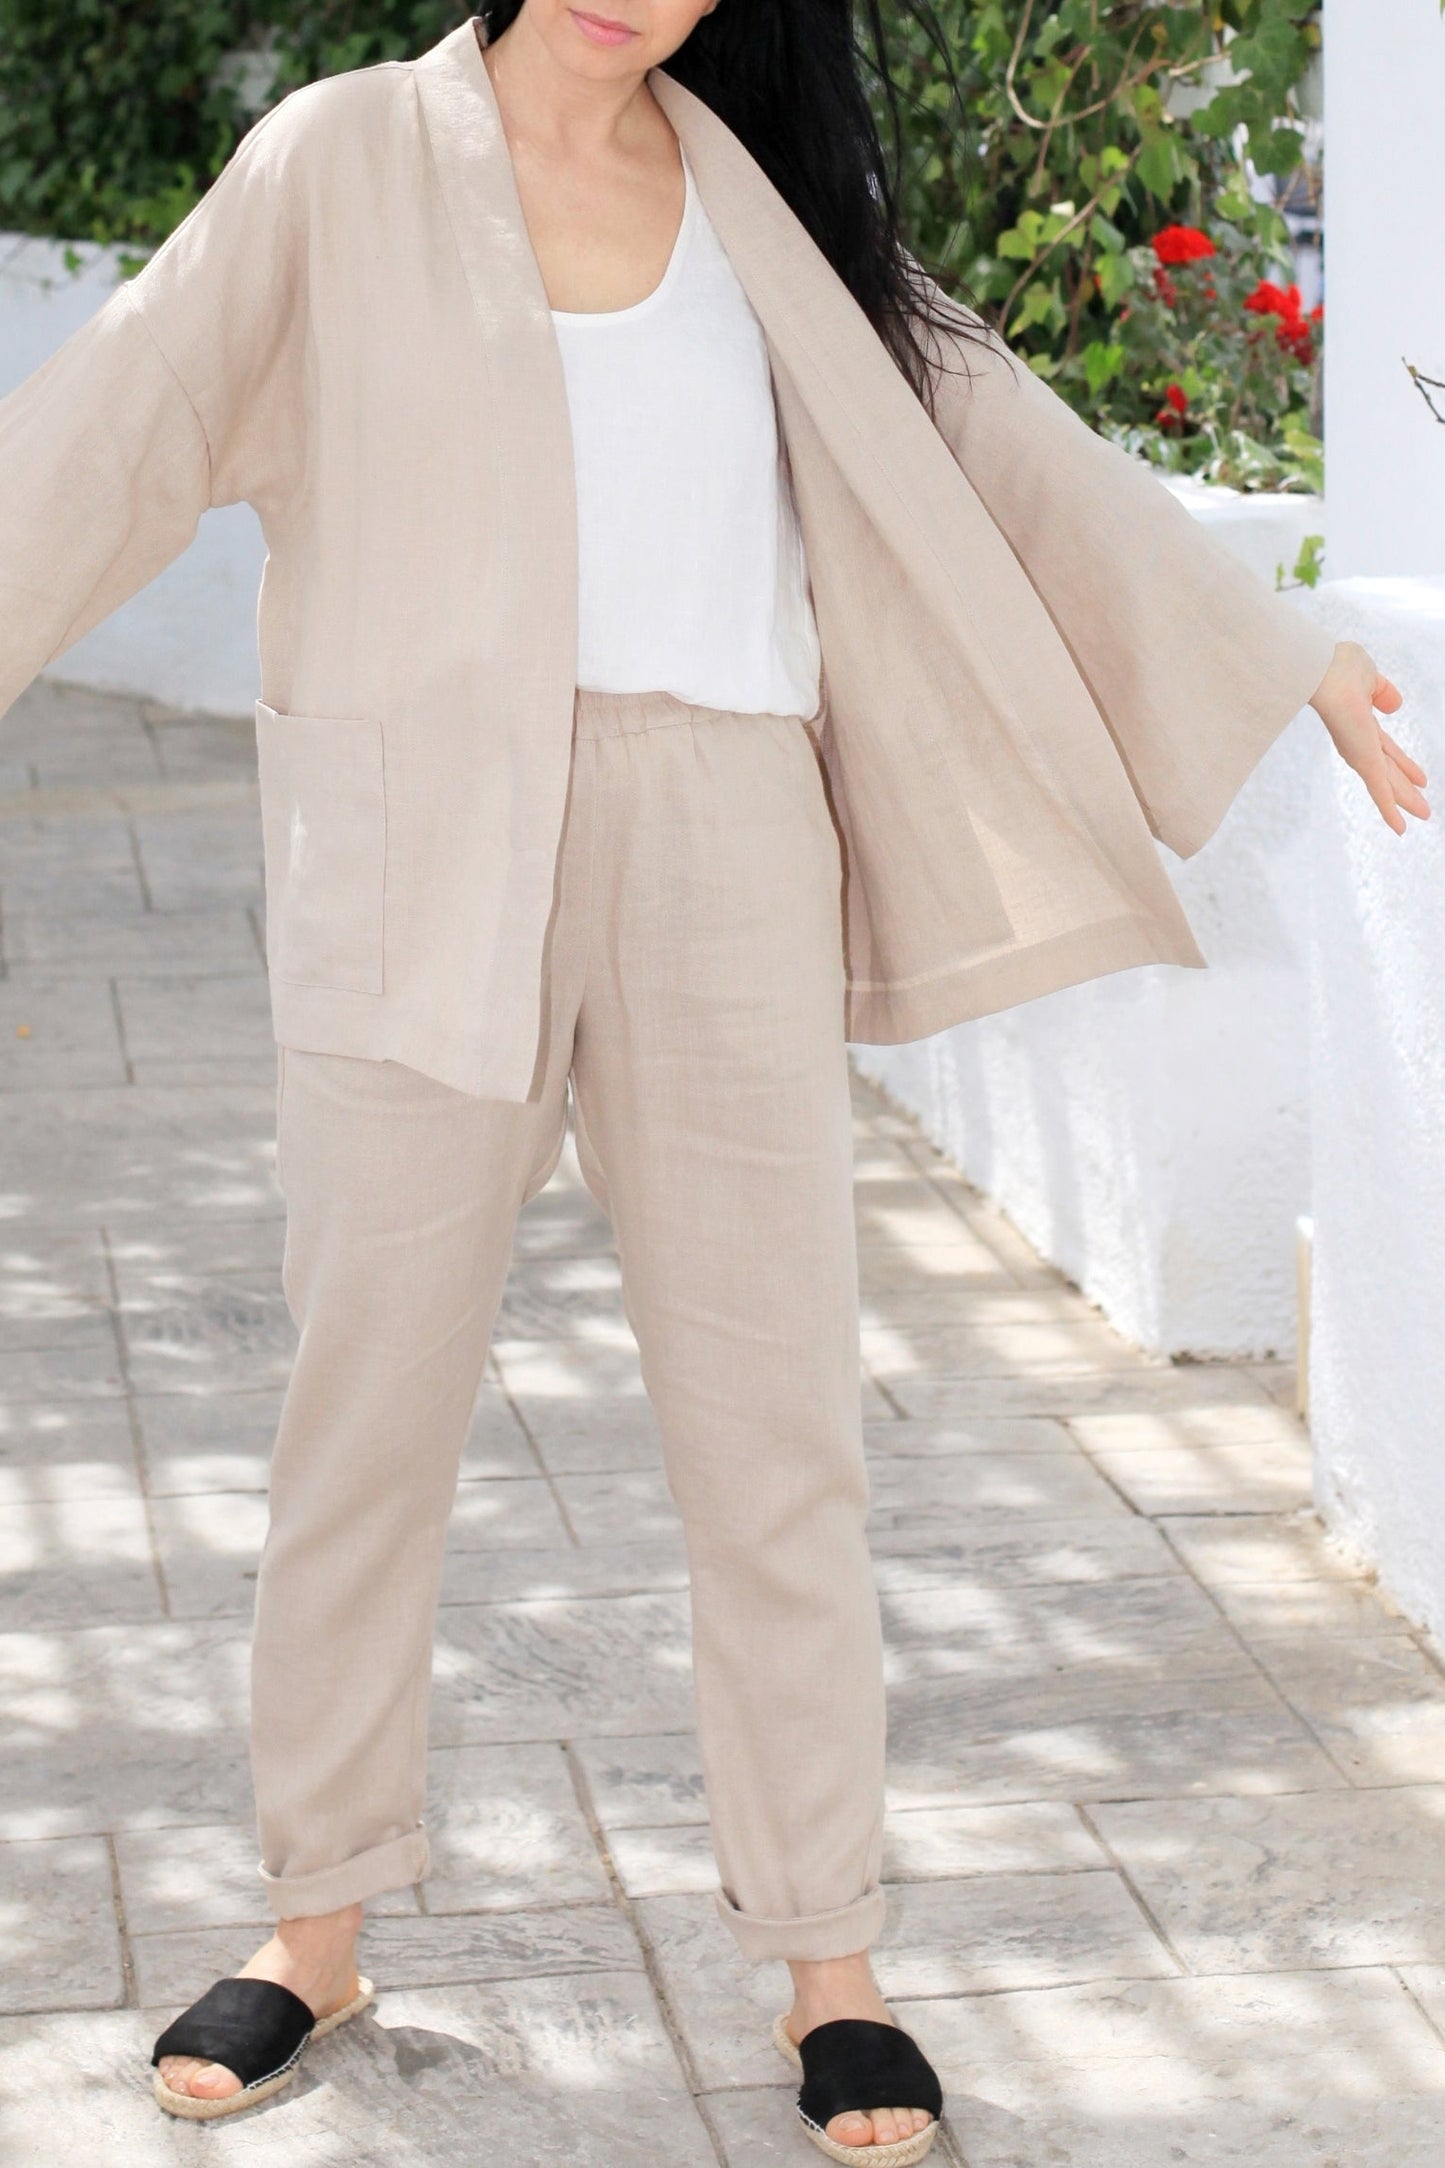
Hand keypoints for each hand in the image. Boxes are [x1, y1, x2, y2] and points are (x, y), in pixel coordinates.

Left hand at [1308, 640, 1429, 834]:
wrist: (1323, 672)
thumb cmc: (1337, 666)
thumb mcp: (1369, 676)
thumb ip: (1382, 691)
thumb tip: (1395, 705)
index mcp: (1361, 724)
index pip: (1387, 749)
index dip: (1404, 763)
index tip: (1419, 777)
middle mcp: (1360, 743)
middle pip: (1389, 771)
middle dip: (1406, 788)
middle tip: (1422, 807)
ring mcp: (1361, 754)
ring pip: (1388, 785)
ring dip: (1405, 801)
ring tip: (1424, 816)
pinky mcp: (1363, 760)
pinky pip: (1380, 791)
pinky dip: (1391, 811)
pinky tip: (1401, 829)